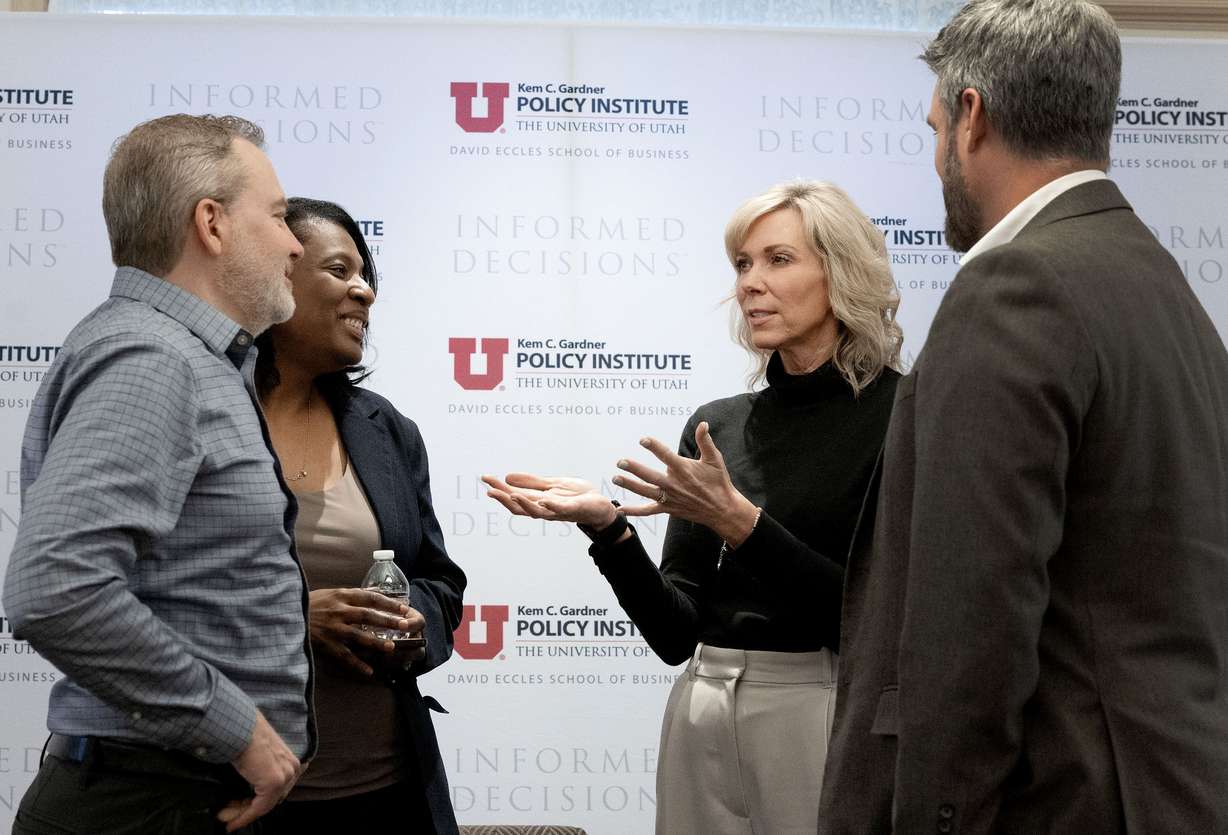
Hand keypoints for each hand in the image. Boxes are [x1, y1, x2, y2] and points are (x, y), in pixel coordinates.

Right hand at [217, 711, 301, 830]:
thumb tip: (247, 787)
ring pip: (264, 805)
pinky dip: (244, 817)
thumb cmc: (243, 736)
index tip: (241, 814)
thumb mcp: (257, 755)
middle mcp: (291, 768)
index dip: (257, 803)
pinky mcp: (274, 782)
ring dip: (243, 814)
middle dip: (247, 810)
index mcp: (289, 761)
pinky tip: (232, 823)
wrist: (238, 727)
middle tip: (228, 817)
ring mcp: (284, 775)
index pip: (276, 790)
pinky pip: (259, 808)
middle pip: (271, 799)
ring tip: (226, 821)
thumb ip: (258, 771)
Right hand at [308, 588, 422, 677]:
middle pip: (368, 615)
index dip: (388, 602)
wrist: (286, 614)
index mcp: (342, 596)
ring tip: (391, 648)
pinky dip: (357, 664)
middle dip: (388, 620)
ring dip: (375, 642)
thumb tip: (374, 592)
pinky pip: (344, 655)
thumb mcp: (331, 593)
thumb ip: (352, 595)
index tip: (404, 608)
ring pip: (358, 635)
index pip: (370, 597)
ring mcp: (332, 628)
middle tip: (405, 625)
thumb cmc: (310, 603)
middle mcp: (339, 611)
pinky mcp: (325, 643)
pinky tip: (369, 671)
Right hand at [482, 473, 619, 528]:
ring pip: (537, 511)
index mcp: (539, 500)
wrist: (600, 506)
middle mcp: (545, 508)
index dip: (499, 488)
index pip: (514, 495)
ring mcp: (558, 510)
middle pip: (520, 507)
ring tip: (511, 496)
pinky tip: (544, 500)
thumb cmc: (577, 496)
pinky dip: (552, 506)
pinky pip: (561, 509)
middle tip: (490, 491)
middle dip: (504, 499)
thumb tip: (508, 477)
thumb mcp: (552, 484)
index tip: (485, 478)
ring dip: (523, 505)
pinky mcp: (573, 509)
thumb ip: (532, 483)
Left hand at [614, 422, 759, 545]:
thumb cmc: (718, 482)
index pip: (666, 456)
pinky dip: (634, 511)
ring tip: (615, 478)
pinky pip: (648, 510)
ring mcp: (670, 498)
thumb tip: (703, 423)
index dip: (654, 447)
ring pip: (646, 491)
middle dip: (634, 469)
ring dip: (630, 485)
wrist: (722, 509)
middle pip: (650, 476)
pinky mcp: (668, 508)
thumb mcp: (715, 459)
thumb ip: (705, 441)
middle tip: (620, 462)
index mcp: (684, 470)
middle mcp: (674, 484)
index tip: (643, 440)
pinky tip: (621, 509)